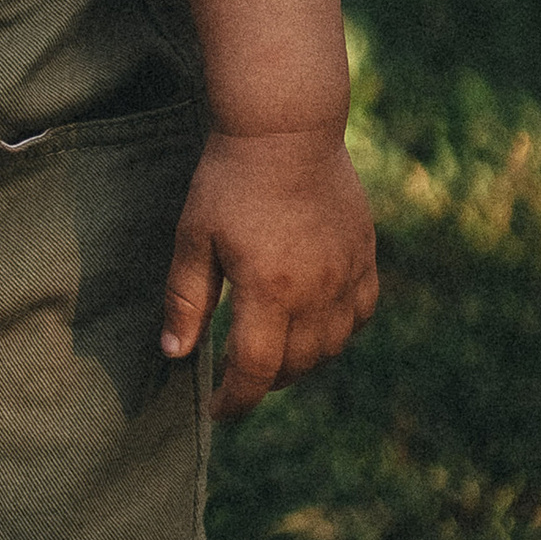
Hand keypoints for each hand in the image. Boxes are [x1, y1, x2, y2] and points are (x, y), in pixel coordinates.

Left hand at [161, 127, 377, 421]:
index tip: (217, 410)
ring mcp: (346, 273)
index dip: (235, 400)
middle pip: (296, 365)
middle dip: (263, 382)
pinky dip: (338, 332)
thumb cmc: (230, 180)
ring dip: (302, 362)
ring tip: (273, 354)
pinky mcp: (364, 255)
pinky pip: (360, 314)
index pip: (255, 371)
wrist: (287, 129)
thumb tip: (176, 353)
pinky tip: (315, 325)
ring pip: (332, 347)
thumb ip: (186, 300)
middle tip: (238, 377)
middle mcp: (315, 290)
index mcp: (268, 289)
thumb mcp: (194, 237)